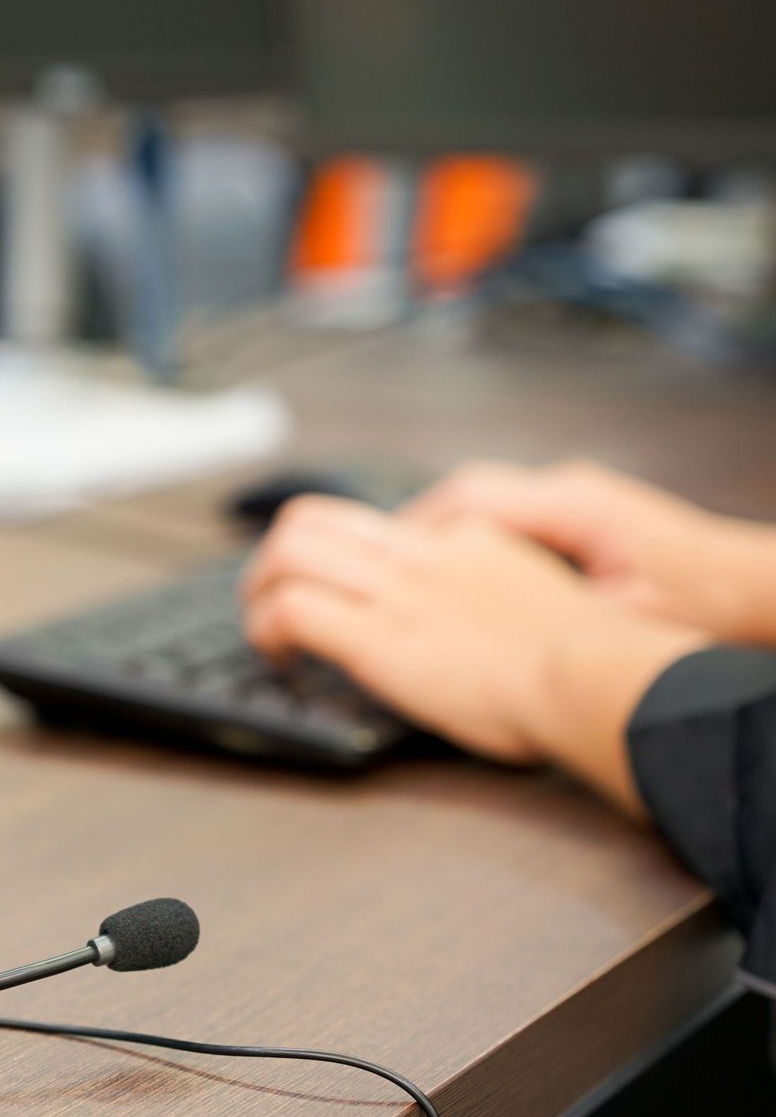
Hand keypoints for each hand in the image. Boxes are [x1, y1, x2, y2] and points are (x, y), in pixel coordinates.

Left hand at [241, 496, 705, 807]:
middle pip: (315, 518)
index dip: (345, 554)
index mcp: (466, 543)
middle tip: (267, 593)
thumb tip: (504, 627)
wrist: (591, 676)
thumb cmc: (589, 663)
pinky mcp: (375, 637)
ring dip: (258, 587)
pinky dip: (264, 627)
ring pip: (290, 550)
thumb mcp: (547, 603)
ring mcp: (394, 592)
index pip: (384, 526)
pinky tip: (275, 656)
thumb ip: (511, 597)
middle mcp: (420, 555)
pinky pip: (290, 609)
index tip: (340, 584)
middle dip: (276, 554)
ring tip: (257, 625)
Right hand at [404, 460, 775, 645]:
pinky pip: (509, 519)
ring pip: (486, 505)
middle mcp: (570, 491)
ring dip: (444, 534)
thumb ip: (551, 613)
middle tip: (378, 563)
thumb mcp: (620, 620)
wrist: (754, 593)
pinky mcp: (582, 518)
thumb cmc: (700, 605)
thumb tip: (487, 624)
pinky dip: (475, 542)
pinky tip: (461, 576)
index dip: (417, 527)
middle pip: (469, 493)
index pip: (471, 498)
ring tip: (409, 572)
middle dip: (416, 526)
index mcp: (573, 506)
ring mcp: (575, 500)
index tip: (383, 556)